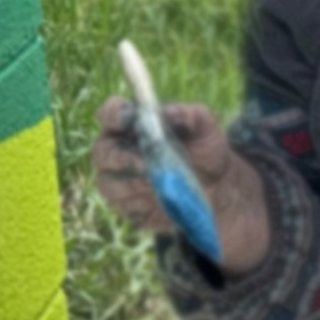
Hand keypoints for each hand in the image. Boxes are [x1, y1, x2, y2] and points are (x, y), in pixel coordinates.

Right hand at [90, 95, 274, 274]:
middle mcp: (119, 150)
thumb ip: (188, 115)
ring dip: (131, 183)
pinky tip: (158, 199)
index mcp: (133, 124)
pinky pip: (122, 206)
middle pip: (101, 151)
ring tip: (157, 183)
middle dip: (121, 158)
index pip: (110, 113)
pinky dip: (139, 203)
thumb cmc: (205, 148)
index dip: (113, 114)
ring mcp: (119, 180)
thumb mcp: (205, 126)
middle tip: (145, 164)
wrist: (218, 185)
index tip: (129, 119)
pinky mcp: (127, 206)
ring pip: (107, 182)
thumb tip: (167, 113)